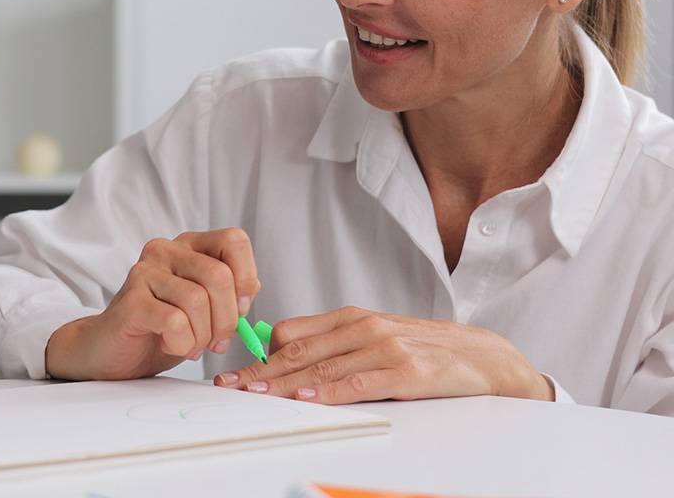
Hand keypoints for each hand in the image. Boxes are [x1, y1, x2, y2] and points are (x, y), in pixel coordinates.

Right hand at [45, 228, 259, 380]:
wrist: (112, 350)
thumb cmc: (160, 328)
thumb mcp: (204, 309)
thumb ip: (229, 293)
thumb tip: (252, 287)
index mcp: (188, 246)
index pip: (234, 240)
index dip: (246, 276)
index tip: (241, 308)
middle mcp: (165, 250)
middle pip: (219, 276)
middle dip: (227, 319)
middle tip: (216, 341)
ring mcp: (145, 272)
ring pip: (198, 301)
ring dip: (202, 336)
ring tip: (190, 345)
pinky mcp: (131, 300)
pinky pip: (174, 322)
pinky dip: (182, 344)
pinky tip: (170, 345)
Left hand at [212, 306, 553, 404]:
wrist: (485, 355)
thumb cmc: (424, 348)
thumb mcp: (374, 337)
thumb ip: (335, 344)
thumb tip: (284, 354)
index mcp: (350, 318)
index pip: (291, 334)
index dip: (259, 355)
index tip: (234, 373)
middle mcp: (364, 328)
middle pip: (300, 351)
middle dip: (261, 372)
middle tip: (231, 387)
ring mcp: (386, 348)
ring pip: (325, 367)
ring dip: (286, 383)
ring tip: (257, 394)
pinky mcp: (409, 373)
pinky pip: (362, 383)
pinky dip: (333, 391)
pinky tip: (310, 398)